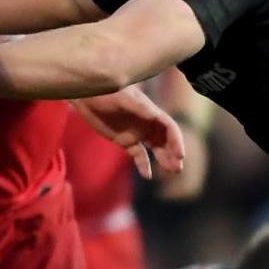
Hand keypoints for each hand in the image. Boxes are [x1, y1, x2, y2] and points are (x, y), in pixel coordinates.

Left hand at [70, 85, 184, 180]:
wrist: (88, 96)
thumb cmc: (107, 92)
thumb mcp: (123, 98)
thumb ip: (138, 107)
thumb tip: (155, 116)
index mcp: (150, 112)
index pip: (169, 128)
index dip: (176, 141)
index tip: (180, 155)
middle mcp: (147, 123)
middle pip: (166, 140)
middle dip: (173, 153)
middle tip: (178, 169)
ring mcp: (137, 133)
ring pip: (156, 149)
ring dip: (164, 160)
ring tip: (172, 172)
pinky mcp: (124, 141)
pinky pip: (138, 155)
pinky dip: (144, 165)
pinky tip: (147, 175)